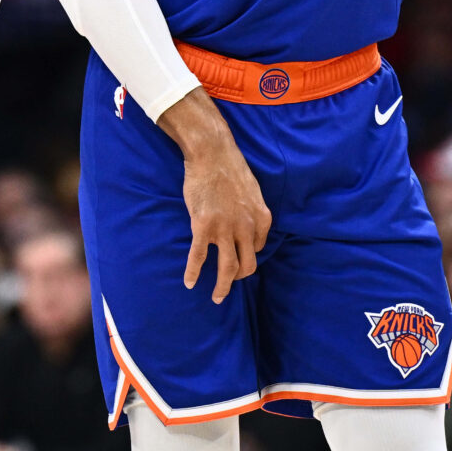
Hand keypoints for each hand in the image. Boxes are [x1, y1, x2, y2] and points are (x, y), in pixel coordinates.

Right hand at [157, 92, 271, 302]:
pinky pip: (200, 256)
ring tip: (217, 298)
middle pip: (247, 265)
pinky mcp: (203, 227)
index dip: (247, 255)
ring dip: (222, 287)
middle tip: (228, 286)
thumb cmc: (230, 167)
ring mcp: (225, 229)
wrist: (212, 153)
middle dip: (238, 279)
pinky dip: (194, 272)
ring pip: (228, 268)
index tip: (236, 257)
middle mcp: (247, 227)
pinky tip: (190, 282)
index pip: (258, 248)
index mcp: (261, 218)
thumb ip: (251, 211)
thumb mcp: (252, 190)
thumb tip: (246, 225)